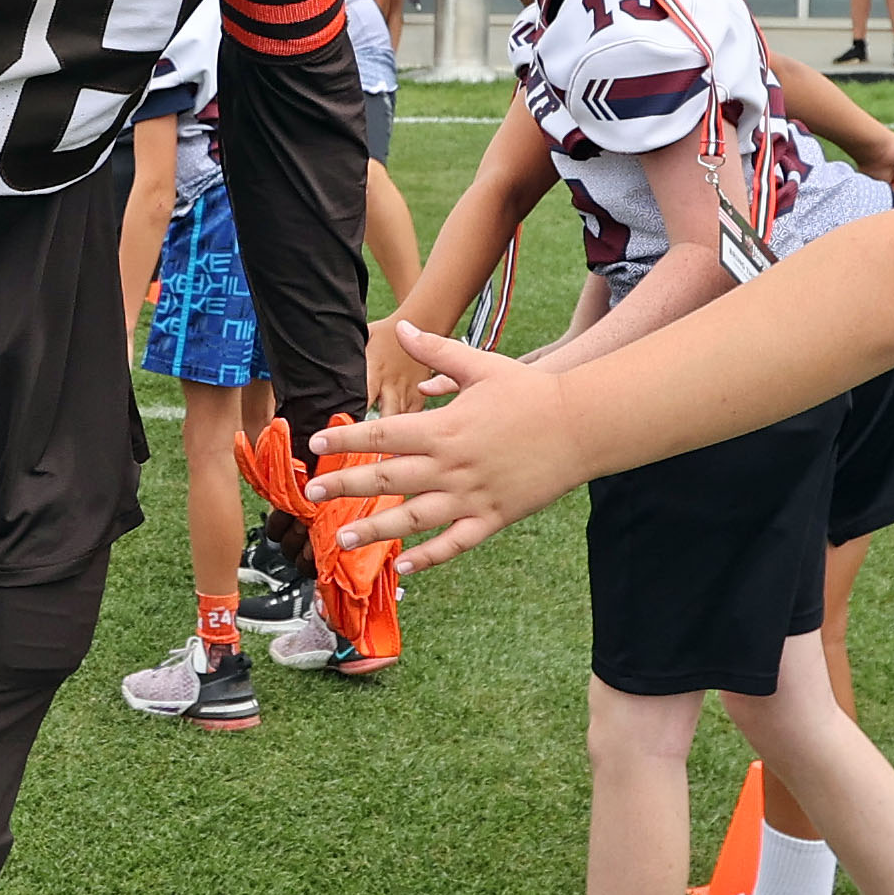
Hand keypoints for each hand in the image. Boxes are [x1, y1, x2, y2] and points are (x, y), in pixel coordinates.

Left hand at [318, 324, 596, 575]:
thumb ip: (437, 353)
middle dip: (346, 486)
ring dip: (375, 531)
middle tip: (311, 494)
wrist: (582, 426)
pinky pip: (455, 542)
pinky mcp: (494, 517)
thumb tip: (403, 328)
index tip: (317, 444)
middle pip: (388, 479)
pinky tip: (404, 566)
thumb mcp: (482, 365)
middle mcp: (452, 465)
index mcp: (445, 427)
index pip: (383, 436)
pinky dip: (430, 557)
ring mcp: (472, 495)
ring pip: (414, 519)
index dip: (347, 440)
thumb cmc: (531, 393)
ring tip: (342, 539)